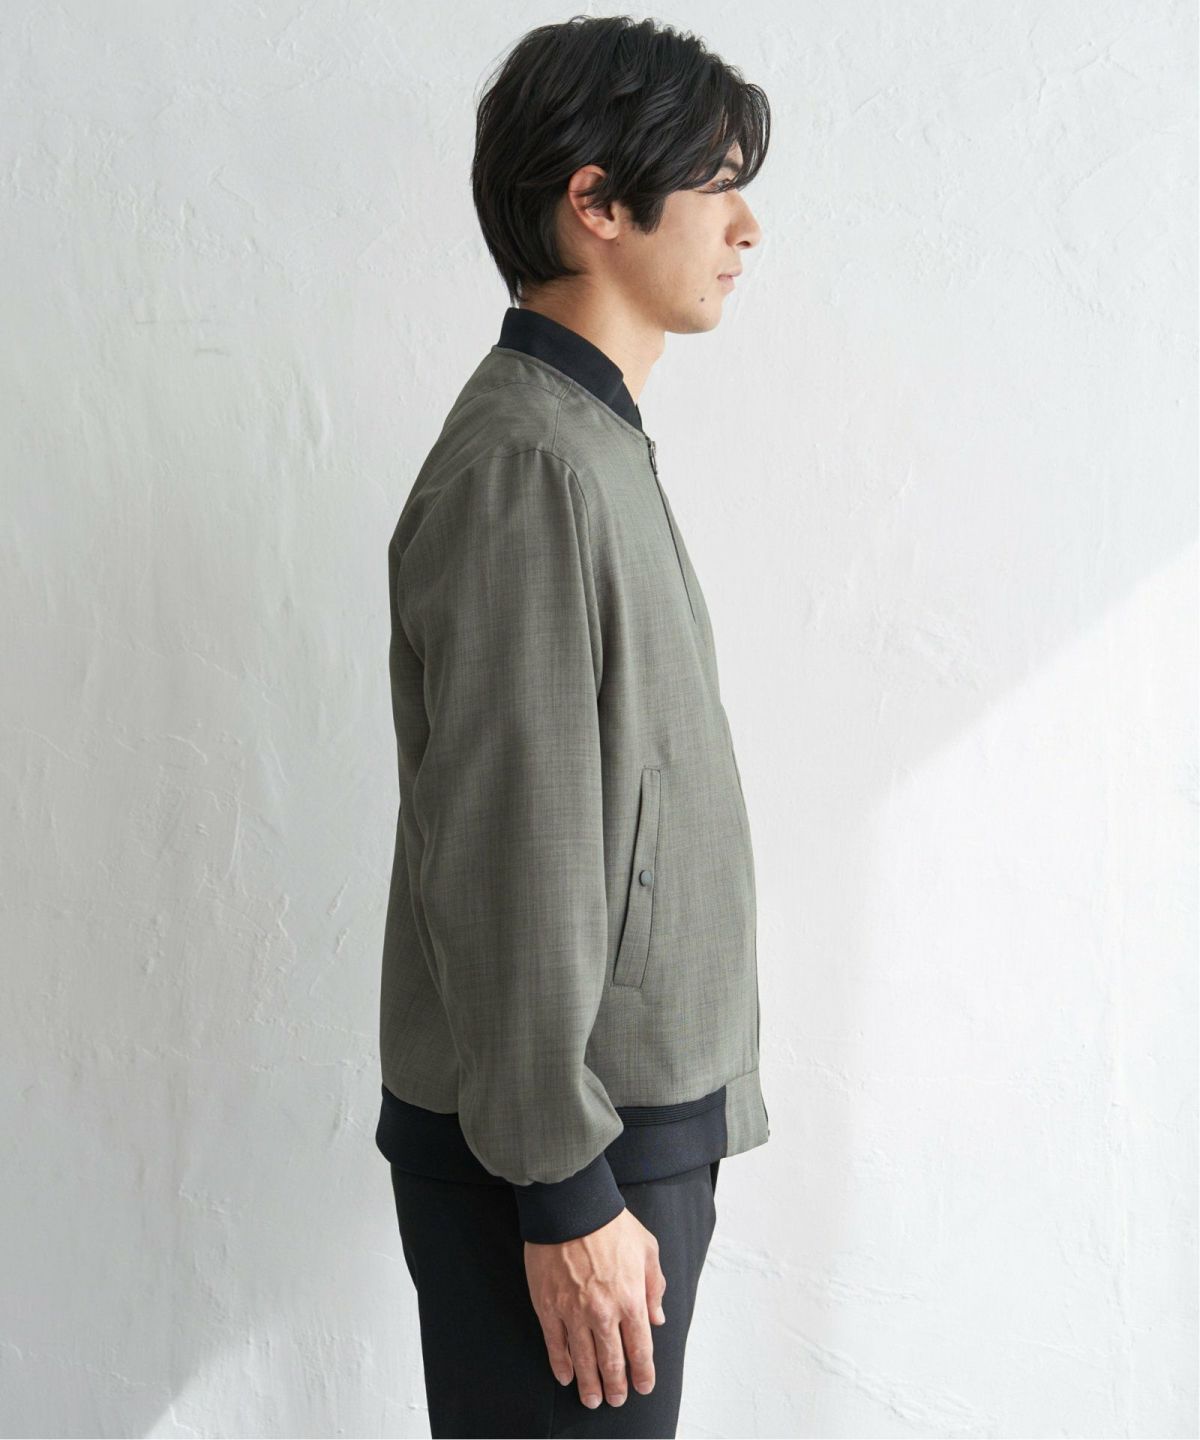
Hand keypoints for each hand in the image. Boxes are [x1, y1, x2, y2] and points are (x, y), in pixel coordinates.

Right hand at [524, 1206, 666, 1409]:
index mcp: (632, 1299)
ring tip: (593, 1400)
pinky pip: (555, 1345)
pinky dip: (560, 1364)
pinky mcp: (548, 1307)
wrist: (571, 1207)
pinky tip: (566, 1377)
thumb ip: (655, 1286)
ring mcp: (574, 1313)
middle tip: (616, 1400)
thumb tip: (657, 1318)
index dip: (643, 1373)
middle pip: (612, 1361)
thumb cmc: (612, 1225)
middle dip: (616, 1386)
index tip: (643, 1387)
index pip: (640, 1349)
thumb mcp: (648, 1249)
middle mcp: (604, 1312)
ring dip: (589, 1384)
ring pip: (583, 1360)